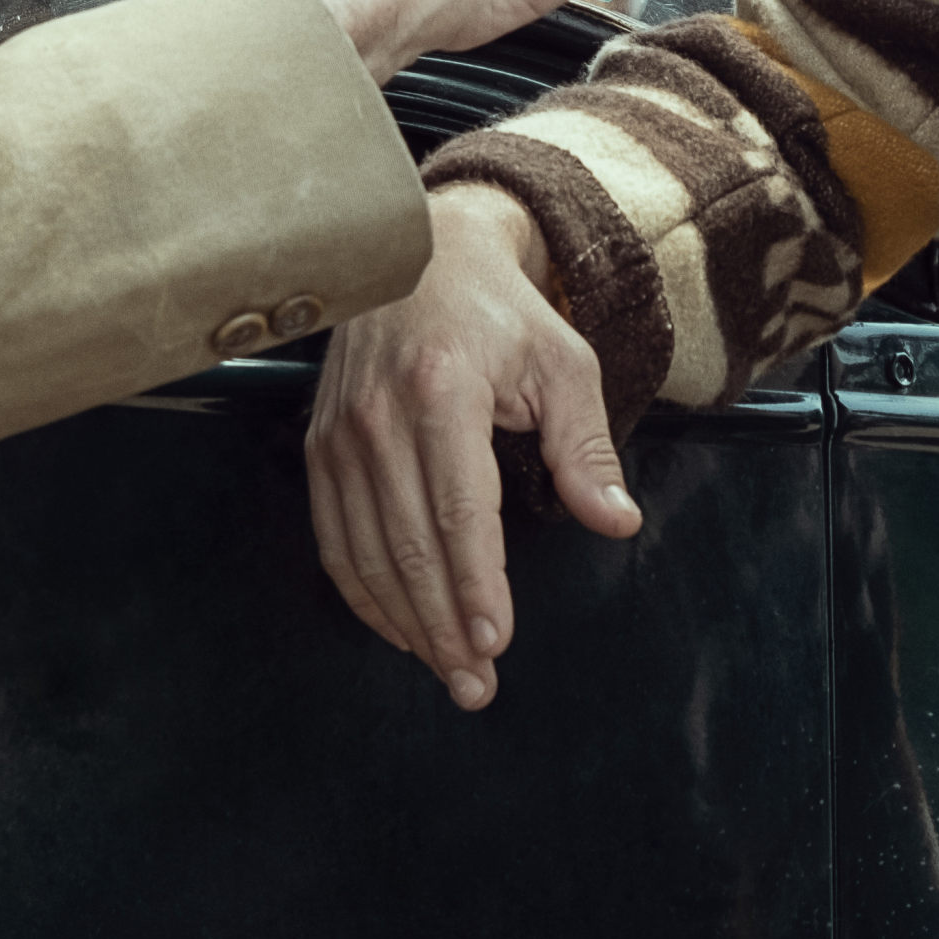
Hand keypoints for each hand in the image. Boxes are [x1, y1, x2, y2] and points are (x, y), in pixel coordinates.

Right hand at [306, 183, 640, 708]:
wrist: (423, 255)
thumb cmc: (500, 311)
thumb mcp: (563, 362)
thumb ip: (586, 447)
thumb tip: (617, 520)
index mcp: (441, 390)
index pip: (457, 511)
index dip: (475, 584)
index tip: (496, 640)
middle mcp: (378, 416)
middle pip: (409, 546)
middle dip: (444, 626)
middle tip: (475, 684)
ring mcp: (340, 433)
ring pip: (367, 553)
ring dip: (406, 622)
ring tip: (446, 669)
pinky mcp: (321, 445)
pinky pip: (334, 537)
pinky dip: (363, 591)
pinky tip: (398, 625)